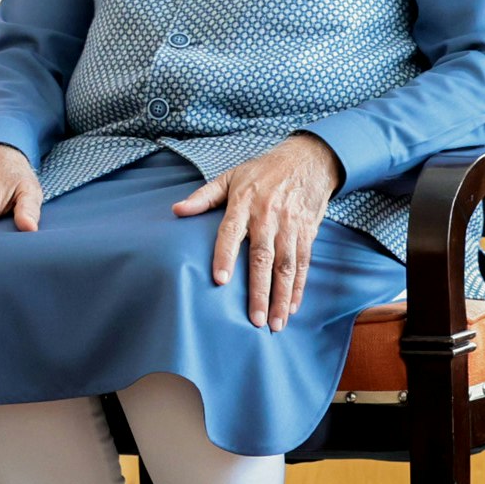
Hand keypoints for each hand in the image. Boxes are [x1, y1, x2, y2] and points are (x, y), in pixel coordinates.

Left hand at [172, 133, 342, 331]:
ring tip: (275, 324)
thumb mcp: (231, 176)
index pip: (231, 232)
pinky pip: (303, 263)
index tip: (219, 280)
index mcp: (245, 203)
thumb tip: (176, 210)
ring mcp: (290, 227)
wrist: (308, 160)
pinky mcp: (307, 233)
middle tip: (255, 320)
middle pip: (263, 258)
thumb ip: (204, 196)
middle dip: (260, 291)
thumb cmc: (262, 171)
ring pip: (286, 267)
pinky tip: (292, 307)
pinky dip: (299, 287)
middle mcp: (269, 217)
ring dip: (282, 297)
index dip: (225, 256)